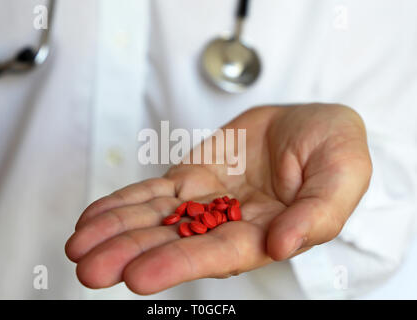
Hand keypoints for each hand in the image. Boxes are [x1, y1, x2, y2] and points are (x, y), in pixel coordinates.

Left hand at [65, 104, 371, 294]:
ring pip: (157, 219)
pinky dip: (125, 203)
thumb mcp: (343, 174)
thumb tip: (284, 245)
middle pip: (176, 242)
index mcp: (267, 233)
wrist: (311, 123)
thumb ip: (318, 212)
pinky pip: (155, 192)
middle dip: (131, 254)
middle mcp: (230, 224)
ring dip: (117, 230)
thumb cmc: (336, 148)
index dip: (180, 263)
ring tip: (78, 245)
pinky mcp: (193, 178)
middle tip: (89, 268)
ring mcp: (207, 201)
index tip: (138, 275)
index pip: (219, 253)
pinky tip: (94, 217)